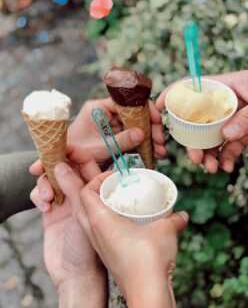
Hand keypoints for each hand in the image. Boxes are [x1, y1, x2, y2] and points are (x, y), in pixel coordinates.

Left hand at [30, 98, 165, 175]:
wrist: (66, 166)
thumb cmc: (76, 153)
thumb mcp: (99, 148)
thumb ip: (120, 141)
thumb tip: (142, 133)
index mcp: (98, 109)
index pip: (126, 102)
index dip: (143, 109)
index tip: (156, 120)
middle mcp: (106, 114)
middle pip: (134, 115)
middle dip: (149, 128)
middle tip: (160, 141)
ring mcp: (111, 126)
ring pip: (135, 127)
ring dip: (149, 139)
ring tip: (160, 152)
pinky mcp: (114, 137)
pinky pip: (131, 138)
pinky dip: (142, 146)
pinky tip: (153, 154)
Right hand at [30, 152, 106, 307]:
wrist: (74, 274)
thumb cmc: (89, 246)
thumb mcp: (84, 211)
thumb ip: (74, 186)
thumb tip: (61, 164)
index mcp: (95, 189)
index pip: (86, 162)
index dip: (74, 151)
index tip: (60, 144)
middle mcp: (81, 192)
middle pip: (65, 167)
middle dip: (52, 164)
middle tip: (41, 165)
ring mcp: (66, 201)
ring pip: (51, 179)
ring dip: (45, 183)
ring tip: (48, 198)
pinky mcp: (52, 210)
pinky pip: (41, 193)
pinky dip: (39, 195)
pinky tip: (44, 207)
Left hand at [52, 162, 188, 307]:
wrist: (147, 293)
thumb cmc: (149, 259)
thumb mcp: (164, 230)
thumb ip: (173, 219)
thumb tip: (182, 215)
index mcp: (99, 220)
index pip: (85, 192)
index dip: (96, 180)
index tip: (114, 176)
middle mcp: (94, 233)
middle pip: (86, 205)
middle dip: (100, 193)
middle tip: (118, 188)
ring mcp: (100, 247)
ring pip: (92, 222)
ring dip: (104, 210)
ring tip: (124, 204)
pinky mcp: (108, 258)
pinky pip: (102, 235)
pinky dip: (111, 225)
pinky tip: (130, 225)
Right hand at [156, 71, 247, 172]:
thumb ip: (245, 117)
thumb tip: (226, 135)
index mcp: (225, 86)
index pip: (192, 86)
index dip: (173, 94)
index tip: (158, 107)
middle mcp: (223, 103)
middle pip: (197, 120)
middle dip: (192, 141)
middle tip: (195, 158)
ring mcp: (231, 118)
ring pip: (210, 136)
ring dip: (208, 154)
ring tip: (212, 168)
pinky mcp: (241, 131)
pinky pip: (228, 145)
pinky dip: (226, 158)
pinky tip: (228, 168)